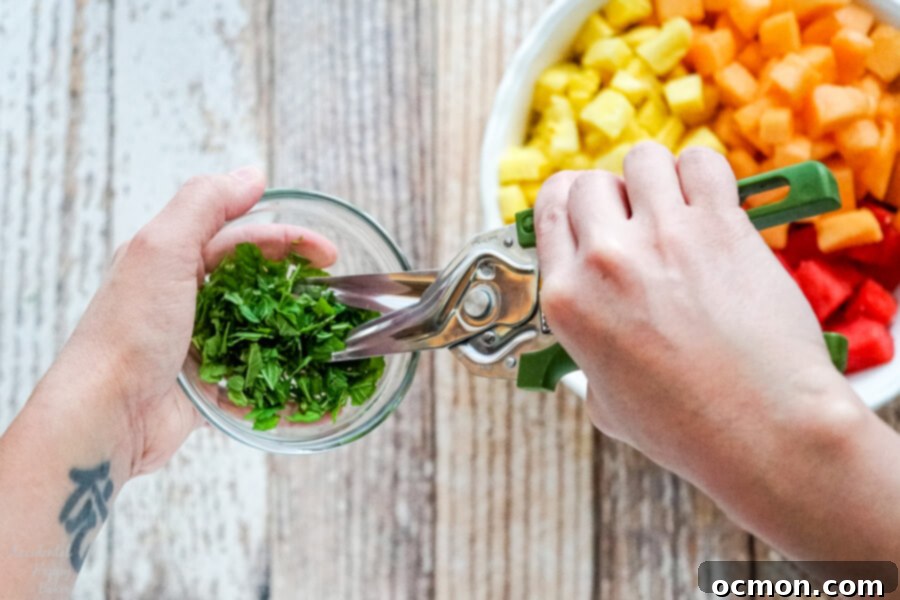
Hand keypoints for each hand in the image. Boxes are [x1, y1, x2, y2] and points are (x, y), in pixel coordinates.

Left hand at [40, 168, 336, 476]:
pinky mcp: (207, 386)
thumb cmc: (129, 331)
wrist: (106, 416)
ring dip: (296, 335)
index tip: (330, 254)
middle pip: (257, 281)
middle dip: (298, 284)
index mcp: (172, 259)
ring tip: (331, 342)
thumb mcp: (163, 250)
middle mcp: (185, 298)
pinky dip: (284, 383)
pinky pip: (255, 379)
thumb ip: (205, 203)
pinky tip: (312, 389)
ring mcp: (198, 343)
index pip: (244, 236)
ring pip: (260, 329)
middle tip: (336, 294)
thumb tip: (253, 173)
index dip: (290, 238)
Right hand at [534, 142, 864, 485]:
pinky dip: (702, 171)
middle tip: (636, 221)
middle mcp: (606, 259)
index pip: (547, 210)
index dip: (566, 204)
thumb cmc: (689, 427)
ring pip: (641, 159)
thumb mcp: (605, 401)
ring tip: (674, 206)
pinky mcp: (719, 225)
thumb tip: (596, 350)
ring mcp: (663, 236)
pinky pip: (700, 160)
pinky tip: (710, 201)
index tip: (584, 211)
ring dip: (655, 177)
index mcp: (567, 298)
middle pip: (590, 182)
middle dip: (611, 196)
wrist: (763, 428)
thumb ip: (590, 358)